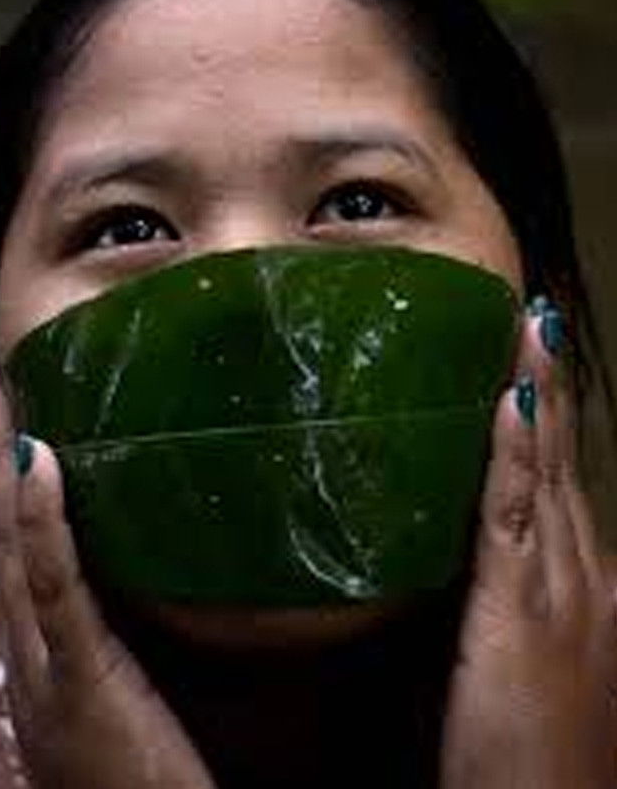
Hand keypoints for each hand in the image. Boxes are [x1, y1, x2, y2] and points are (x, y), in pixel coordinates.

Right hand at [0, 367, 215, 788]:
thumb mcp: (110, 693)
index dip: (0, 485)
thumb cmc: (134, 777)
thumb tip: (115, 571)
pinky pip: (53, 590)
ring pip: (12, 552)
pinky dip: (40, 523)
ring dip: (1, 470)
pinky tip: (36, 462)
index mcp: (37, 648)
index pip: (11, 552)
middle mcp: (26, 648)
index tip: (2, 420)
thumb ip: (100, 638)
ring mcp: (45, 663)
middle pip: (0, 538)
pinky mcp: (80, 677)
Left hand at [441, 304, 616, 787]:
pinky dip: (514, 453)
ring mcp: (562, 586)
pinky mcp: (523, 609)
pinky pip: (515, 514)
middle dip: (551, 385)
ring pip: (546, 471)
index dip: (553, 412)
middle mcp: (584, 570)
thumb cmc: (532, 751)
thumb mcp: (531, 657)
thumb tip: (475, 544)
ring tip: (530, 327)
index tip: (536, 354)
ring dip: (538, 394)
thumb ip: (507, 596)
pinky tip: (511, 399)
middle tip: (536, 316)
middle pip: (562, 460)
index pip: (563, 476)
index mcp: (584, 581)